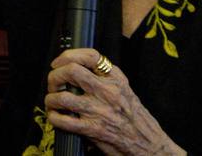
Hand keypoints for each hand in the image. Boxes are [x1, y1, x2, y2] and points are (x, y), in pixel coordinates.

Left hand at [44, 48, 184, 155]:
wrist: (150, 146)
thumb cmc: (136, 119)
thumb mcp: (125, 91)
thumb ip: (106, 78)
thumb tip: (77, 69)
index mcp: (116, 79)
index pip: (90, 56)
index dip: (68, 55)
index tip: (59, 62)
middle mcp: (108, 91)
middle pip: (71, 71)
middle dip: (55, 76)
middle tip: (53, 83)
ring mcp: (100, 110)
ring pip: (63, 96)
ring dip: (51, 99)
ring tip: (52, 102)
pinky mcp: (93, 129)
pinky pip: (64, 120)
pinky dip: (54, 118)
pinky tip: (55, 117)